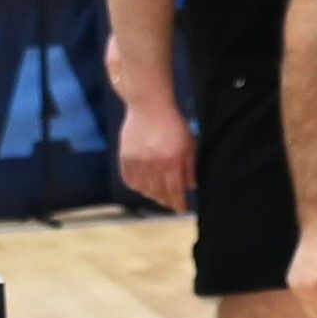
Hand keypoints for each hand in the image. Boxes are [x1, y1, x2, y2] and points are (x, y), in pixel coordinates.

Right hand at [110, 73, 192, 209]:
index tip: (182, 210)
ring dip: (152, 196)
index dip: (179, 204)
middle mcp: (152, 166)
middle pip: (158, 193)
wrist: (149, 106)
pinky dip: (137, 187)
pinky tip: (144, 187)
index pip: (175, 192)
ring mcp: (136, 162)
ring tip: (160, 197)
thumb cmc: (174, 125)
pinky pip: (129, 180)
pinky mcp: (125, 157)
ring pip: (144, 189)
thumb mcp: (189, 145)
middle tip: (172, 204)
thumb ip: (190, 167)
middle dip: (167, 201)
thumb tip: (191, 187)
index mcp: (171, 163)